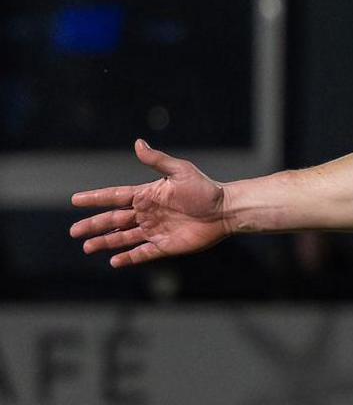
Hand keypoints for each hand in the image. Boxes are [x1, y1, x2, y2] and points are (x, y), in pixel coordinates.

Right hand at [69, 139, 230, 267]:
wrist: (226, 210)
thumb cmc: (205, 189)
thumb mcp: (180, 171)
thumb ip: (157, 161)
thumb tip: (138, 142)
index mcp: (147, 195)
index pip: (115, 196)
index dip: (95, 198)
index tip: (75, 200)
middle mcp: (147, 213)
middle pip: (113, 220)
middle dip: (93, 225)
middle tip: (74, 231)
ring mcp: (155, 230)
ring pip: (123, 238)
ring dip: (105, 242)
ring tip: (87, 247)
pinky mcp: (165, 246)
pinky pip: (142, 253)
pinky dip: (128, 257)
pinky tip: (114, 261)